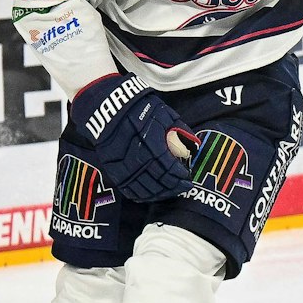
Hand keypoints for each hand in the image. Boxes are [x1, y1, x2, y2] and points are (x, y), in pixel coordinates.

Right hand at [66, 74, 198, 202]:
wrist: (108, 108)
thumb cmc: (140, 109)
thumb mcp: (164, 114)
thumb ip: (179, 131)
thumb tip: (193, 148)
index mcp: (150, 141)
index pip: (168, 166)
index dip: (179, 175)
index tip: (187, 177)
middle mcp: (136, 156)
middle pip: (157, 180)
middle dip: (173, 186)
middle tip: (183, 188)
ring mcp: (122, 165)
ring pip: (143, 187)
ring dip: (159, 193)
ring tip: (170, 192)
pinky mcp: (113, 169)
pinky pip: (127, 188)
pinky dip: (140, 195)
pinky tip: (151, 195)